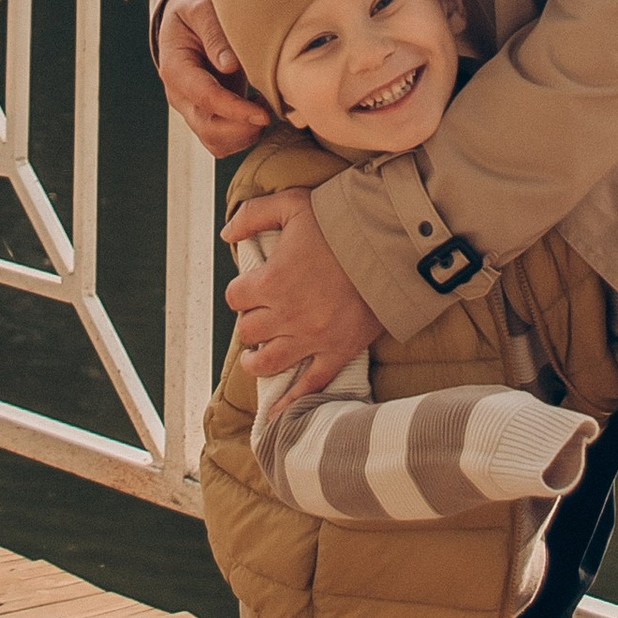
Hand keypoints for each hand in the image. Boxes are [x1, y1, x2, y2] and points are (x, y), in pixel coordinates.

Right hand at [156, 0, 271, 157]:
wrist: (186, 19)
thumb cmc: (195, 10)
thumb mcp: (201, 8)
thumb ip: (214, 33)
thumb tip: (229, 65)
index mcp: (176, 68)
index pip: (204, 98)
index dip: (234, 110)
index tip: (263, 114)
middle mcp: (181, 96)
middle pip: (207, 129)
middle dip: (241, 129)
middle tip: (270, 113)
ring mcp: (193, 109)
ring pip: (216, 142)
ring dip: (245, 134)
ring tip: (266, 107)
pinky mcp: (208, 115)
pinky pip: (225, 140)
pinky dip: (246, 133)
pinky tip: (261, 109)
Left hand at [223, 187, 377, 391]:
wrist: (391, 243)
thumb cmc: (342, 221)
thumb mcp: (292, 204)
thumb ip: (253, 214)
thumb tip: (226, 233)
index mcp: (271, 281)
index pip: (235, 297)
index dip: (241, 291)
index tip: (252, 287)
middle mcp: (286, 315)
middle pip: (248, 330)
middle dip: (251, 322)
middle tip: (262, 315)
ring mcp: (312, 338)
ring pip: (267, 362)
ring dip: (257, 360)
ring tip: (257, 356)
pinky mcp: (338, 351)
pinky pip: (310, 384)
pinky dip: (291, 401)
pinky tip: (276, 414)